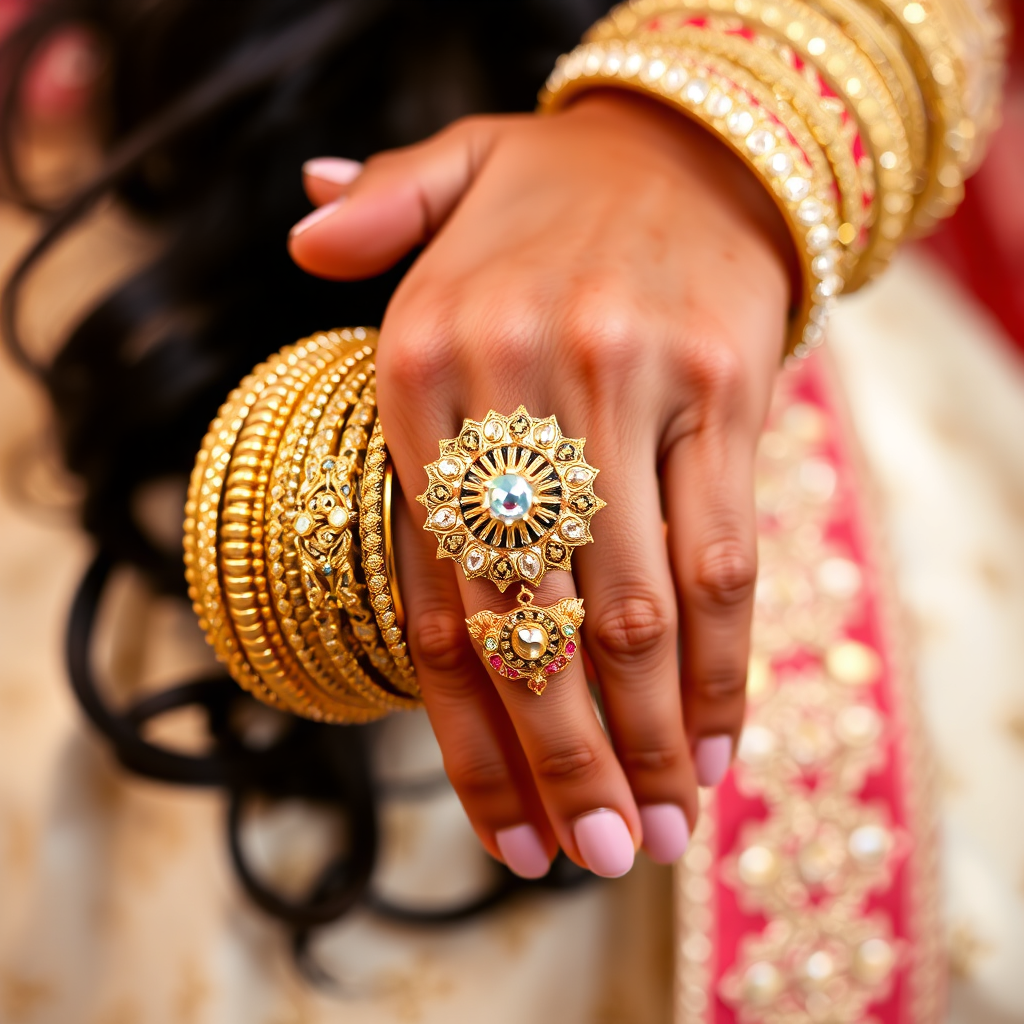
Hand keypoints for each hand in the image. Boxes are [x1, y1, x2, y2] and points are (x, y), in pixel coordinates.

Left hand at [289, 91, 789, 877]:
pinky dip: (724, 661)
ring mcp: (629, 383)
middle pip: (535, 617)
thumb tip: (300, 237)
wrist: (697, 142)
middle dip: (563, 759)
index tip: (507, 828)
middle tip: (590, 859)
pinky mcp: (725, 387)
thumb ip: (377, 220)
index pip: (432, 590)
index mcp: (419, 354)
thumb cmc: (554, 197)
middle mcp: (517, 378)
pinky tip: (718, 739)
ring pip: (636, 603)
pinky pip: (727, 552)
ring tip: (657, 834)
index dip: (468, 731)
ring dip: (647, 736)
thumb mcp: (450, 183)